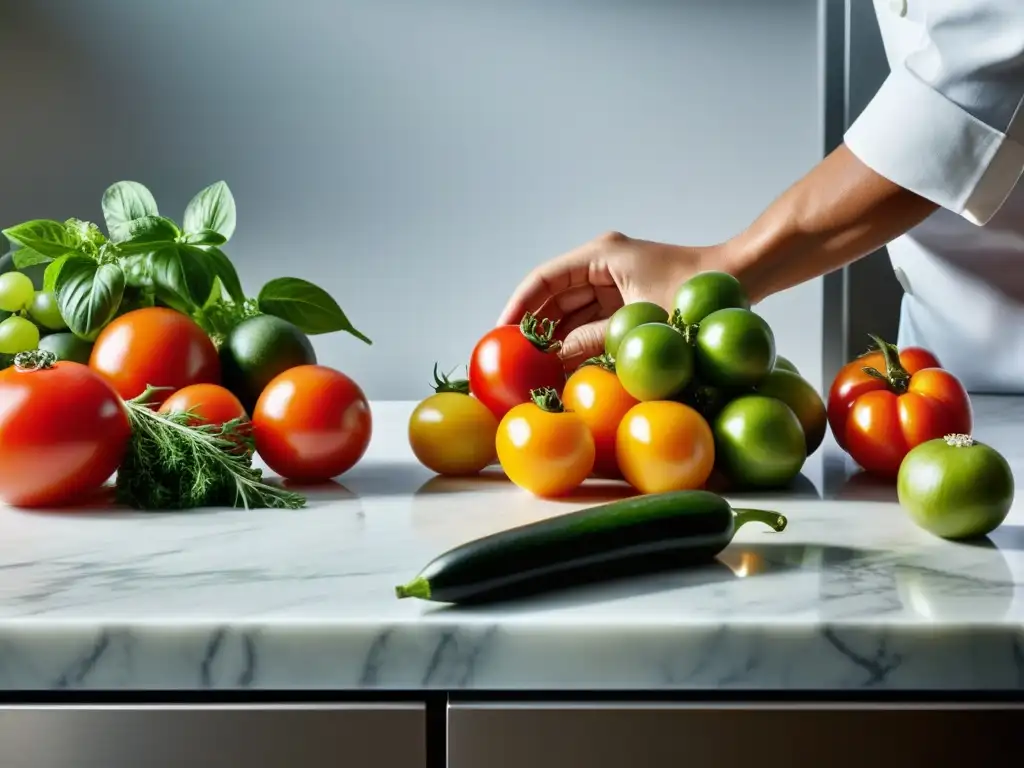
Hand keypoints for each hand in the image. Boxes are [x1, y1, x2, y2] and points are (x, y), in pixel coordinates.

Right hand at [497, 231, 713, 368]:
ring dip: (555, 340)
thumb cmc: (696, 293)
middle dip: (534, 329)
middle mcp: (602, 265)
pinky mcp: (626, 302)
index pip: (544, 279)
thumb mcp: (639, 322)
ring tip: (534, 370)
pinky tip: (564, 369)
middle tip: (513, 361)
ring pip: (571, 314)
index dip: (519, 307)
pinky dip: (579, 344)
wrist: (743, 278)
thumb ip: (593, 340)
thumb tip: (556, 361)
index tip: (501, 334)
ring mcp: (614, 283)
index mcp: (601, 255)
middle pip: (554, 298)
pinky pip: (592, 323)